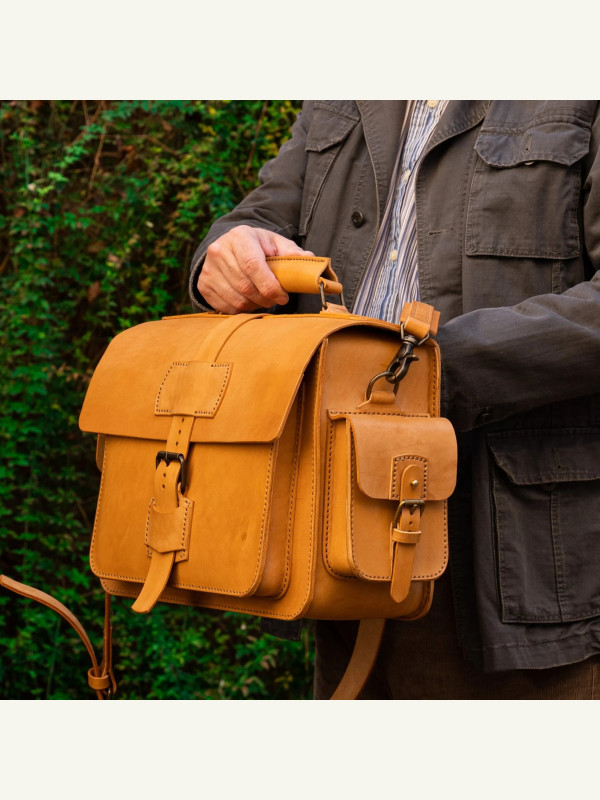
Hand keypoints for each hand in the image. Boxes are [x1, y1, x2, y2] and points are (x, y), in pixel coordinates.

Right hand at [197, 225, 312, 313]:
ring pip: (237, 300)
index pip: (253, 266)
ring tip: (263, 298)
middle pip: (246, 286)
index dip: (270, 286)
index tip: (283, 296)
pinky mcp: (204, 285)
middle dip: (266, 298)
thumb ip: (293, 253)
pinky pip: (226, 307)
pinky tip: (249, 300)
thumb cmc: (257, 246)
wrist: (227, 247)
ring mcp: (208, 269)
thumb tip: (311, 260)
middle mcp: (219, 251)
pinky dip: (241, 309)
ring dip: (255, 305)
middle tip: (276, 299)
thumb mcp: (275, 243)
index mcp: (240, 237)